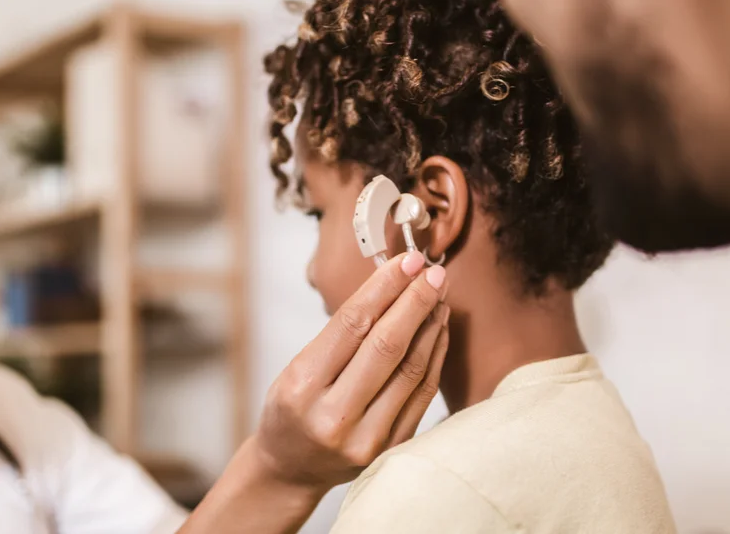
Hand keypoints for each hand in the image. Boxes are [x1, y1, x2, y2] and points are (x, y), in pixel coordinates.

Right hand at [179, 251, 448, 533]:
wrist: (291, 469)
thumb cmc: (293, 409)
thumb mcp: (297, 368)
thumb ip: (341, 334)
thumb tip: (391, 283)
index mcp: (302, 388)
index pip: (352, 325)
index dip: (384, 287)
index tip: (407, 260)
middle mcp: (334, 417)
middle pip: (387, 346)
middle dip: (415, 301)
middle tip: (433, 271)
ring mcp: (367, 438)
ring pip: (411, 369)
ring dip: (430, 325)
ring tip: (439, 294)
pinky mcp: (392, 449)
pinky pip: (422, 393)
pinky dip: (434, 355)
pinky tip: (438, 329)